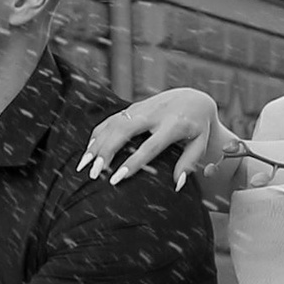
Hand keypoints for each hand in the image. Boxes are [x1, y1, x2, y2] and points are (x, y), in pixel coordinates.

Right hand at [81, 88, 224, 187]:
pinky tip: (88, 150)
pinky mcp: (132, 107)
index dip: (132, 163)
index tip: (117, 178)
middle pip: (124, 131)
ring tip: (83, 166)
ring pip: (113, 124)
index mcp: (173, 125)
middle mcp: (154, 114)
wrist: (193, 99)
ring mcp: (140, 108)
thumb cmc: (198, 128)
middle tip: (93, 173)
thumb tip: (177, 184)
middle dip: (106, 151)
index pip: (149, 147)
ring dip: (96, 144)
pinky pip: (111, 120)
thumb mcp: (200, 144)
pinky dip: (97, 134)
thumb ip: (189, 163)